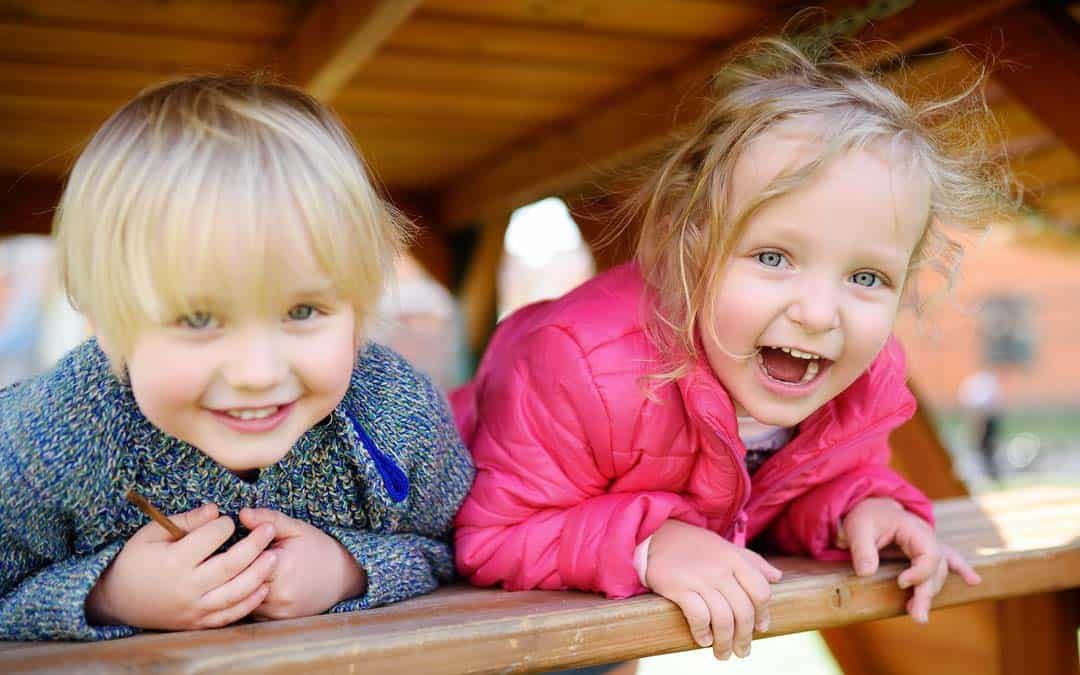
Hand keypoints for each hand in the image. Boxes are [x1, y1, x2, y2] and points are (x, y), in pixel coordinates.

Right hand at [86, 503, 277, 629]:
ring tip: (274, 556)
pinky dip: (249, 602)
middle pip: (230, 565)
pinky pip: (229, 615)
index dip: (224, 525)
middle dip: (255, 545)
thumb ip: (186, 521)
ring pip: (235, 593)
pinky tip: (263, 587)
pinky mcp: (198, 622)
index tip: (229, 520)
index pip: (210, 538)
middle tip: (270, 529)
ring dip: (259, 575)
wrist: (118, 601)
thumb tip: (216, 510)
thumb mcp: (151, 534)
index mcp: (173, 562)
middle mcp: (186, 587)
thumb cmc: (135, 560)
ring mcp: (194, 608)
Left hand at [238, 508, 366, 619]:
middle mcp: (279, 593)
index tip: (232, 544)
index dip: (234, 553)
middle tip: (230, 559)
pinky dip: (248, 599)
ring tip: (241, 571)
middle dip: (232, 571)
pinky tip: (252, 586)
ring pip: (242, 599)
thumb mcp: (296, 528)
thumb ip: (269, 519)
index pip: (242, 561)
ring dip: (238, 587)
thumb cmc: (318, 548)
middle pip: (239, 582)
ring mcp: (279, 611)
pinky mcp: (278, 621)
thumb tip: (242, 513)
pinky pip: (251, 611)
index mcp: (282, 566)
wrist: (343, 577)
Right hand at [645, 519, 781, 659]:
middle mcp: (720, 569)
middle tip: (742, 652)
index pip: (760, 591)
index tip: (760, 629)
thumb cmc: (694, 544)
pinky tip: (704, 640)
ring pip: (723, 619)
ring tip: (723, 654)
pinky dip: (703, 633)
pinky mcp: (679, 587)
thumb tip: (777, 577)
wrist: (656, 535)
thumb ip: (753, 561)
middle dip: (745, 637)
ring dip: (725, 642)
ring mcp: (700, 578)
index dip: (763, 614)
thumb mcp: (726, 547)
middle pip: (743, 611)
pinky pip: (698, 616)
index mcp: (735, 559)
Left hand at [838, 497, 980, 622]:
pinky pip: (950, 558)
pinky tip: (974, 581)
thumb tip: (866, 572)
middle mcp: (927, 537)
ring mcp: (929, 544)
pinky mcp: (925, 551)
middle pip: (936, 569)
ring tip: (918, 615)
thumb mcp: (857, 529)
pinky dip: (962, 569)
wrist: (868, 506)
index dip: (919, 573)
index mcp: (913, 528)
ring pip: (939, 572)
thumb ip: (862, 550)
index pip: (929, 555)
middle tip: (917, 616)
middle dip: (926, 593)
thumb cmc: (864, 517)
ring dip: (931, 593)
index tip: (900, 583)